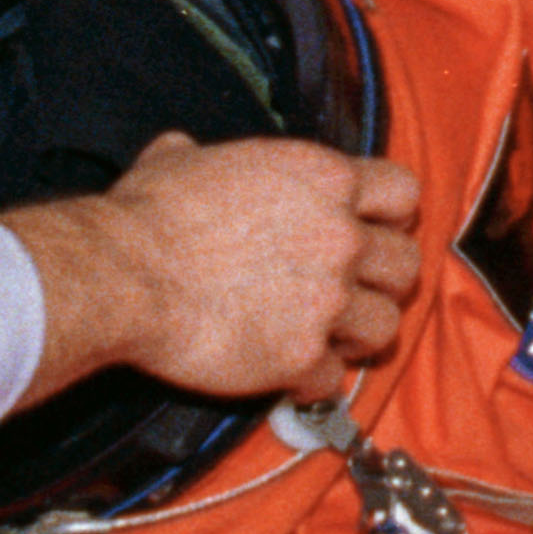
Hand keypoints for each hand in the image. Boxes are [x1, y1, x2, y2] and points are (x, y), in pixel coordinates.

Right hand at [10, 130, 423, 407]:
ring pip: (385, 328)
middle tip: (353, 293)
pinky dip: (315, 383)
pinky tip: (289, 375)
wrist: (125, 275)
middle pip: (407, 266)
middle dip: (383, 283)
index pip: (404, 193)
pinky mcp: (303, 355)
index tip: (373, 232)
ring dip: (358, 337)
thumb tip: (181, 150)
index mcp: (324, 178)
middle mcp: (340, 235)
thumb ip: (206, 157)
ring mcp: (328, 299)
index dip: (390, 217)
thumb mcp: (181, 161)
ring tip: (327, 339)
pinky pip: (335, 381)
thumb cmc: (149, 215)